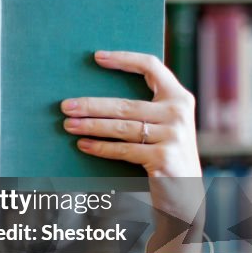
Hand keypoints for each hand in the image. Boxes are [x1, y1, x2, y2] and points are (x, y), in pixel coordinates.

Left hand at [62, 50, 203, 239]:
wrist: (186, 195)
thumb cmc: (165, 154)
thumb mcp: (164, 126)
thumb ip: (147, 107)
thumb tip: (96, 96)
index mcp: (180, 98)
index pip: (152, 67)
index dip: (124, 59)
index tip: (97, 57)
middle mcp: (179, 113)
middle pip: (125, 104)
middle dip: (91, 105)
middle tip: (65, 106)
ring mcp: (173, 136)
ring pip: (121, 127)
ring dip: (90, 126)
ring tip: (68, 124)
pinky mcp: (163, 157)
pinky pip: (123, 149)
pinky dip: (100, 147)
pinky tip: (83, 145)